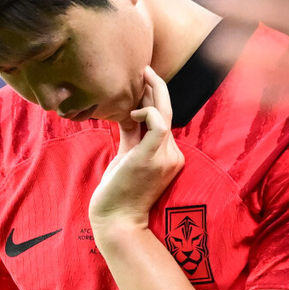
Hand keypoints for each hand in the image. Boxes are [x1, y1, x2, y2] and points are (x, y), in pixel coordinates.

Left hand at [88, 66, 184, 233]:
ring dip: (153, 91)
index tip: (141, 82)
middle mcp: (171, 155)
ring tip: (141, 74)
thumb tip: (128, 113)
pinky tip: (133, 110)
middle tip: (145, 67)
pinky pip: (158, 124)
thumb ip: (131, 136)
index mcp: (167, 155)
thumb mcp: (127, 158)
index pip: (164, 120)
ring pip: (164, 114)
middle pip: (168, 113)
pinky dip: (148, 111)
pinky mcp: (151, 158)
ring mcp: (165, 157)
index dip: (154, 98)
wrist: (117, 221)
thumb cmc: (118, 193)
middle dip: (157, 87)